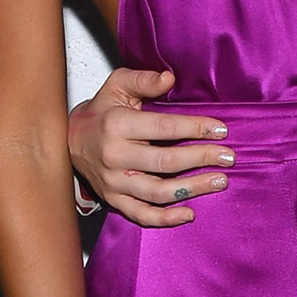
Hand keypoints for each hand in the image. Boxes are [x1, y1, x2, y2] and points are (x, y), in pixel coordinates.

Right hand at [68, 68, 233, 227]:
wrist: (67, 141)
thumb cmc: (101, 112)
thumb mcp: (117, 86)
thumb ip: (143, 80)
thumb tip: (170, 77)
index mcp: (117, 125)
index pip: (164, 127)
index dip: (195, 128)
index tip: (221, 129)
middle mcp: (115, 156)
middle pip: (166, 161)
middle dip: (202, 158)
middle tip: (229, 157)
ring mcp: (114, 182)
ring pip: (158, 192)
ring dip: (193, 188)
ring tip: (219, 181)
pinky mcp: (113, 199)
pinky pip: (141, 215)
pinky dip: (166, 219)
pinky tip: (189, 213)